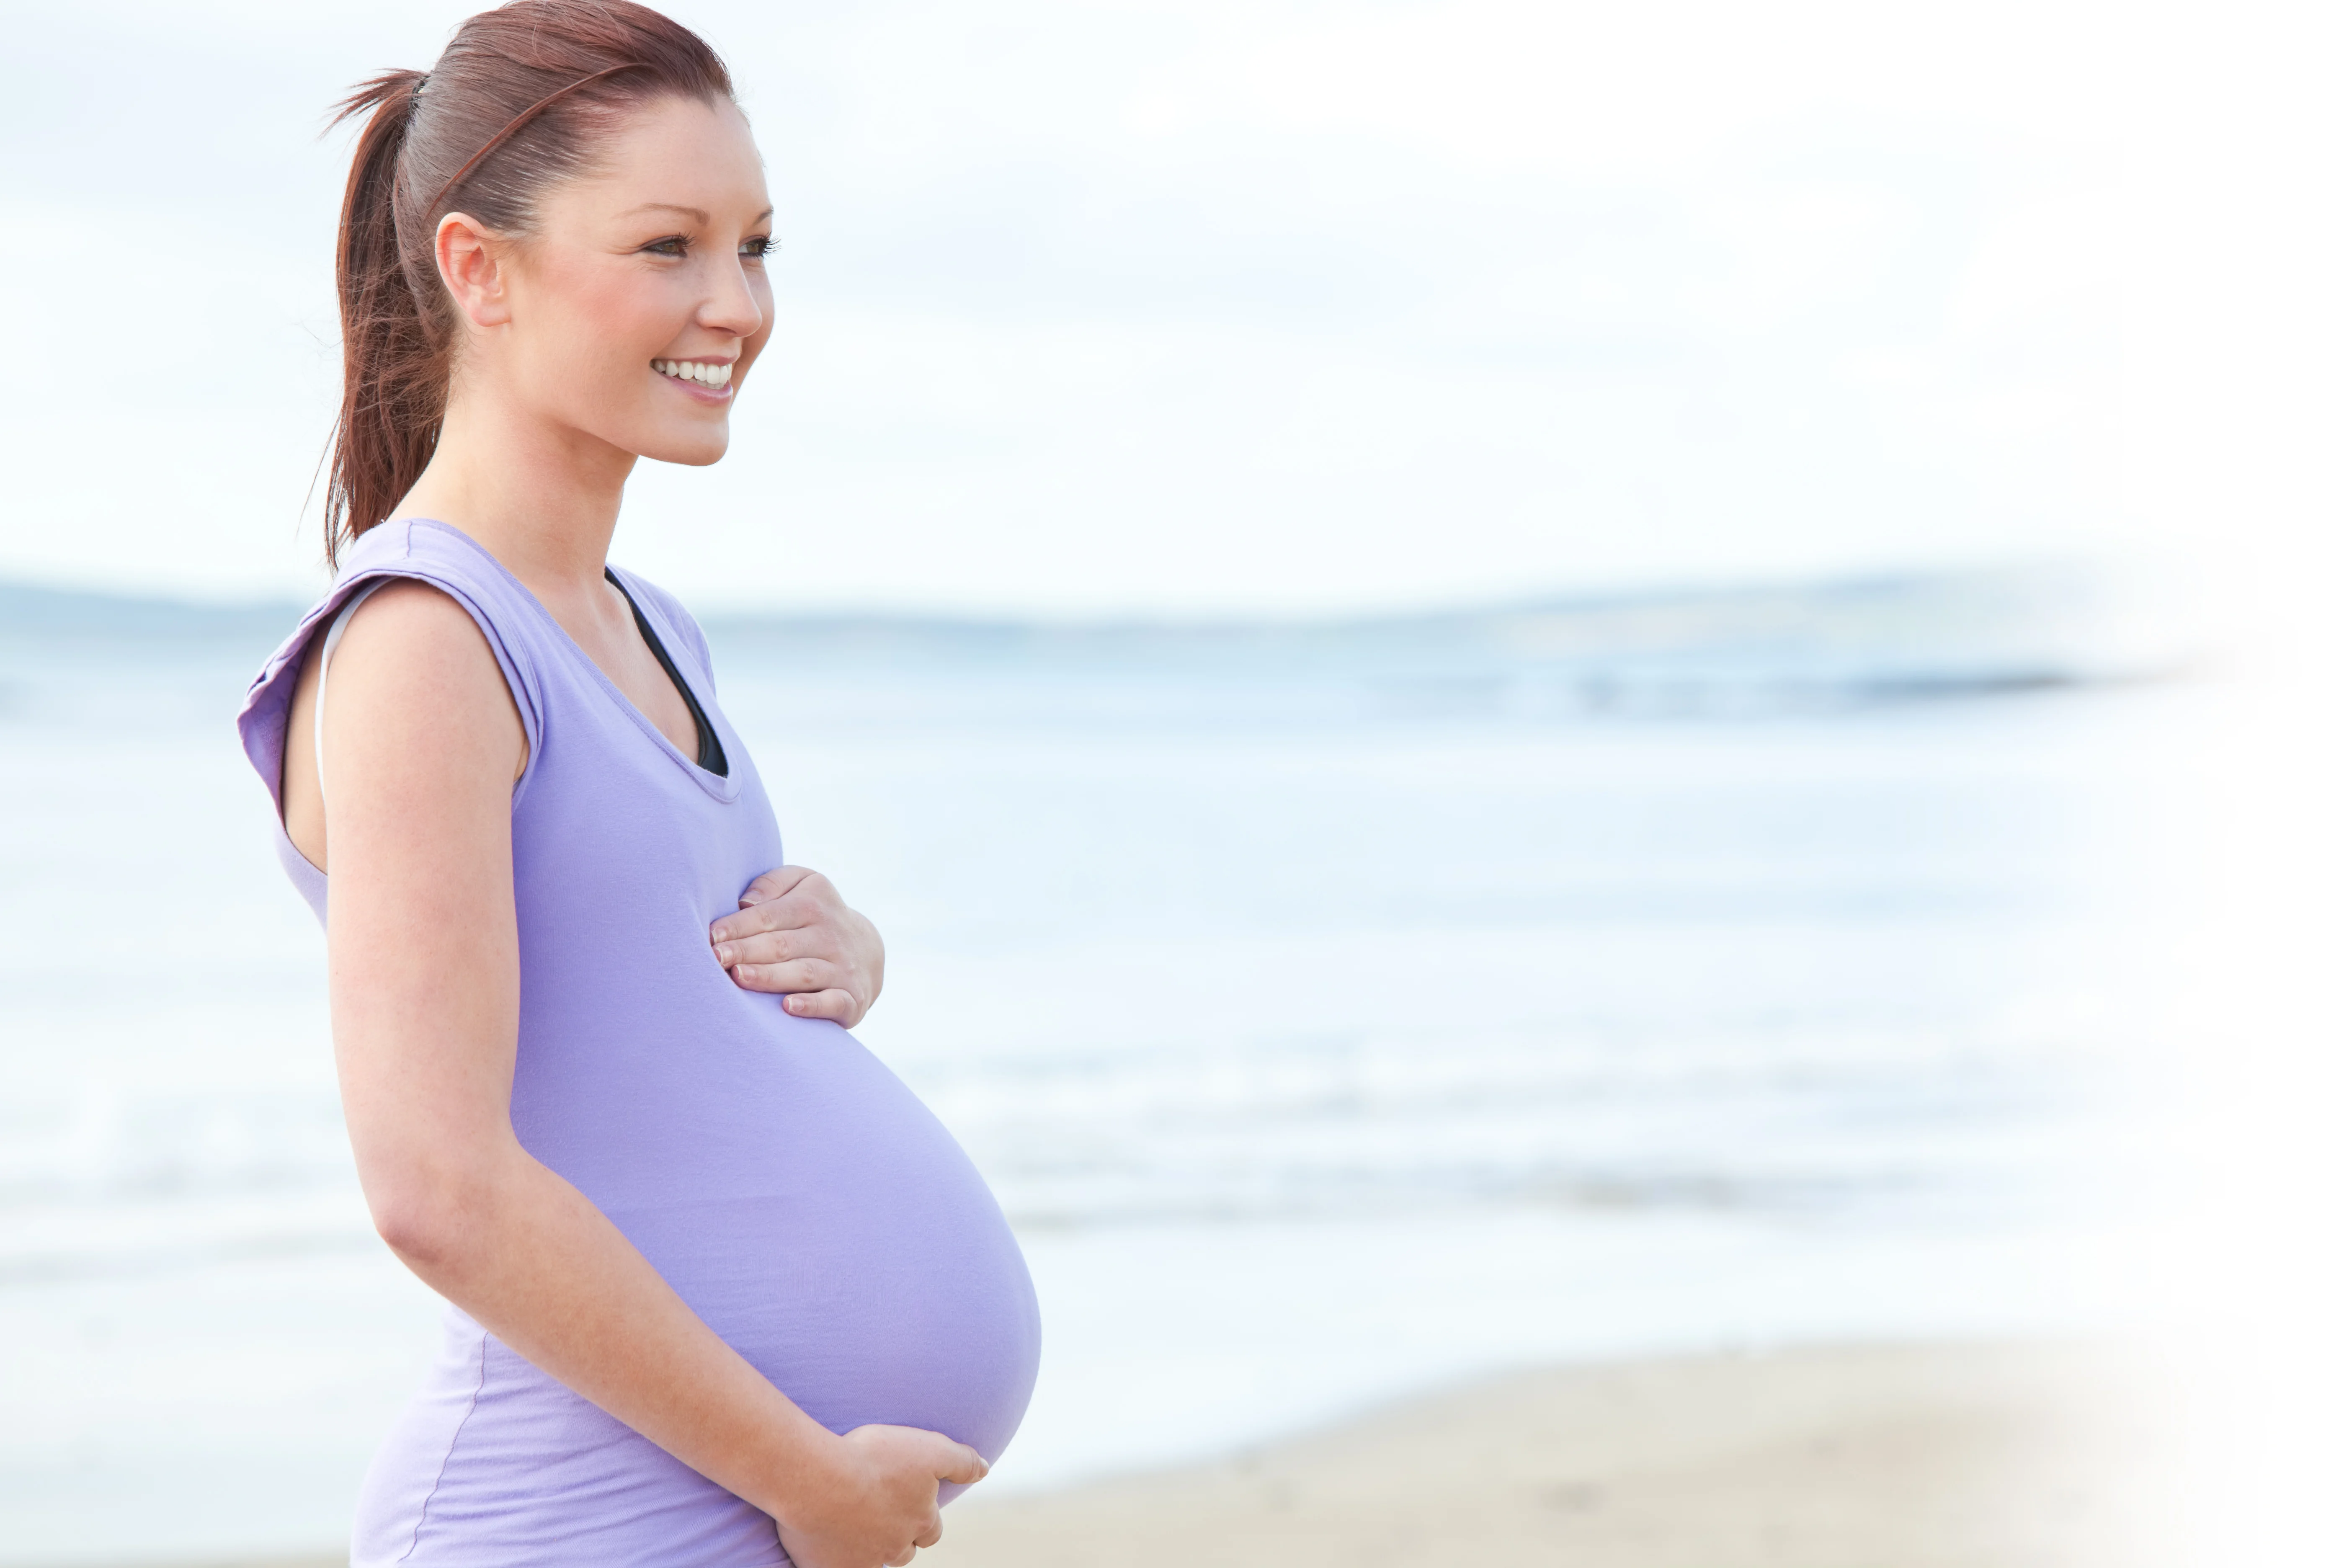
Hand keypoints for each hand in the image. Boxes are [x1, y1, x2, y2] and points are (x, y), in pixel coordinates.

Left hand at [709, 867, 885, 1026]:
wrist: (865, 951)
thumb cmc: (812, 917)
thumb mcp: (802, 884)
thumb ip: (772, 884)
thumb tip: (744, 902)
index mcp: (813, 902)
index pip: (769, 914)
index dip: (738, 926)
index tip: (711, 937)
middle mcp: (830, 934)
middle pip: (782, 944)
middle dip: (747, 951)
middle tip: (716, 958)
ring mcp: (842, 967)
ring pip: (803, 972)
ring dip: (770, 977)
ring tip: (739, 977)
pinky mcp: (852, 998)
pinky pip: (833, 1002)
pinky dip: (812, 1006)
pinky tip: (788, 1007)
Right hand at [773, 1423, 988, 1567]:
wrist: (820, 1479)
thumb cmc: (874, 1458)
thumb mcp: (929, 1448)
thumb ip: (961, 1461)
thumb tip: (985, 1470)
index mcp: (921, 1519)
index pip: (932, 1529)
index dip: (924, 1517)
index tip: (910, 1504)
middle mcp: (897, 1545)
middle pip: (905, 1549)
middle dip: (900, 1536)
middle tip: (882, 1515)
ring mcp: (865, 1559)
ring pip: (877, 1560)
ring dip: (872, 1546)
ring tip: (857, 1526)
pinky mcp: (833, 1566)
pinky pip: (842, 1567)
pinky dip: (840, 1558)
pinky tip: (831, 1543)